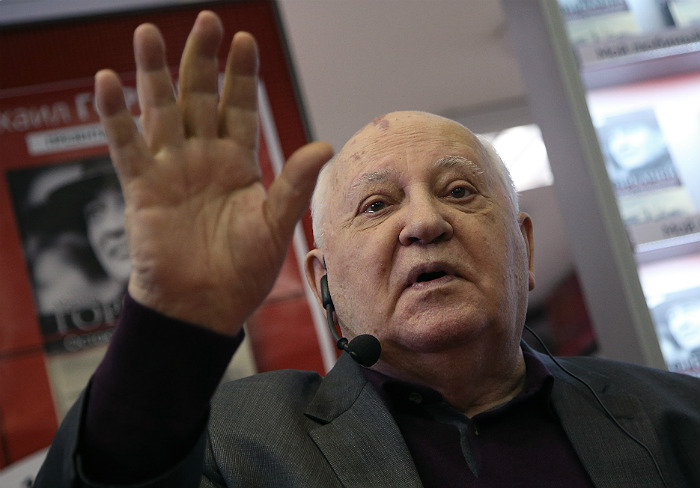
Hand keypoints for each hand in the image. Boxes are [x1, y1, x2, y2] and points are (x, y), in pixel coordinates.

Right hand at [94, 11, 332, 334]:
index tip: (245, 40)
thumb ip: (293, 184)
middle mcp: (203, 159)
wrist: (204, 308)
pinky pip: (125, 146)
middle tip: (207, 21)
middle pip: (200, 98)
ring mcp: (171, 170)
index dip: (241, 76)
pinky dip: (114, 116)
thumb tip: (324, 144)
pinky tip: (106, 81)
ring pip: (160, 111)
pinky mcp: (142, 189)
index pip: (239, 108)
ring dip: (153, 73)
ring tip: (149, 33)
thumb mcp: (274, 224)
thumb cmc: (242, 272)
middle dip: (202, 61)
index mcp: (238, 164)